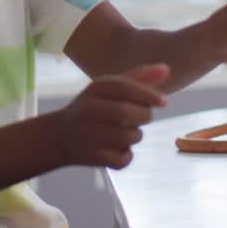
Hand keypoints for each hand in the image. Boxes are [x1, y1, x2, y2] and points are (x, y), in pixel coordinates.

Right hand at [47, 64, 167, 169]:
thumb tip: (166, 68)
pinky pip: (122, 158)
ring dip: (135, 136)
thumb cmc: (93, 108)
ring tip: (125, 132)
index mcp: (94, 89)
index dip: (147, 94)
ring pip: (128, 138)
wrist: (60, 136)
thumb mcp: (110, 90)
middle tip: (141, 116)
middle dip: (143, 116)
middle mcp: (88, 110)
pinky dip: (126, 156)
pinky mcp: (92, 157)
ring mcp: (88, 135)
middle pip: (126, 113)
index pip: (123, 87)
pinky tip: (116, 149)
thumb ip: (139, 79)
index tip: (164, 102)